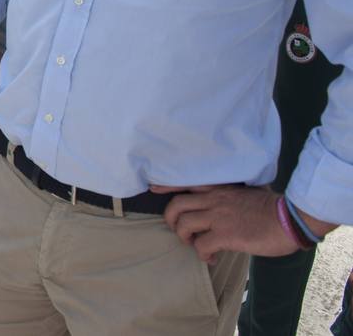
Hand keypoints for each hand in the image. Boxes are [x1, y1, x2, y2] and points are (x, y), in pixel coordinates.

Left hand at [153, 185, 307, 263]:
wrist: (289, 219)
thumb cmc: (272, 208)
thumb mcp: (246, 194)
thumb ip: (229, 197)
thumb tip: (222, 208)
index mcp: (219, 189)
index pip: (186, 182)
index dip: (166, 186)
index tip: (153, 188)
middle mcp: (214, 200)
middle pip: (176, 205)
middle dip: (171, 219)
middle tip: (180, 230)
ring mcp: (218, 216)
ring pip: (184, 224)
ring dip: (184, 237)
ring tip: (195, 245)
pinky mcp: (225, 234)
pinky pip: (201, 245)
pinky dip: (202, 255)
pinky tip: (211, 259)